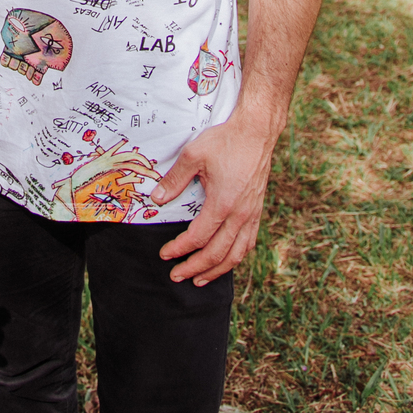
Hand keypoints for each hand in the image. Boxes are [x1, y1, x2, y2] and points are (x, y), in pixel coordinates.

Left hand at [151, 110, 278, 286]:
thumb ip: (174, 180)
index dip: (180, 249)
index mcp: (222, 204)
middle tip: (177, 276)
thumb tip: (156, 199)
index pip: (198, 238)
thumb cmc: (225, 140)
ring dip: (216, 271)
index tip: (165, 254)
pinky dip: (235, 258)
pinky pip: (248, 244)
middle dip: (195, 268)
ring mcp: (251, 215)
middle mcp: (239, 215)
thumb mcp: (193, 155)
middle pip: (217, 254)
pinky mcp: (257, 211)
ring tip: (200, 280)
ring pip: (235, 254)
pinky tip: (226, 261)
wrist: (256, 132)